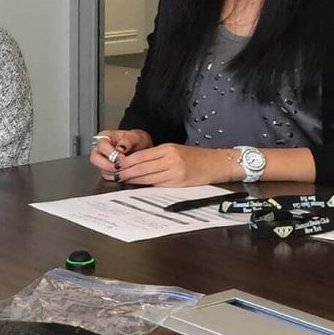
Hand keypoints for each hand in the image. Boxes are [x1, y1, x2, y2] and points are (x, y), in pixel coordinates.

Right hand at [89, 129, 151, 179]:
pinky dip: (116, 176)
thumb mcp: (134, 137)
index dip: (112, 153)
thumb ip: (128, 141)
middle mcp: (99, 148)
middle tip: (121, 167)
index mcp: (104, 137)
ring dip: (113, 172)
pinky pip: (106, 176)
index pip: (102, 146)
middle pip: (95, 159)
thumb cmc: (134, 141)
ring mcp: (101, 160)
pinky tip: (124, 173)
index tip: (122, 157)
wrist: (139, 147)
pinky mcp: (105, 169)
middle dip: (109, 165)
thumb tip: (120, 148)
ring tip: (125, 169)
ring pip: (100, 169)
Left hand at [114, 143, 232, 186]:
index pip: (141, 155)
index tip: (117, 165)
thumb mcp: (176, 150)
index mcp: (168, 149)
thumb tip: (138, 164)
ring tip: (123, 180)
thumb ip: (158, 156)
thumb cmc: (197, 157)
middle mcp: (170, 159)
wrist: (217, 163)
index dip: (127, 162)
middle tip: (116, 175)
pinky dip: (146, 185)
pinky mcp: (179, 183)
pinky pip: (158, 184)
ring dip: (134, 179)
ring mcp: (175, 172)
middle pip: (142, 166)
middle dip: (127, 172)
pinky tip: (139, 185)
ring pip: (148, 176)